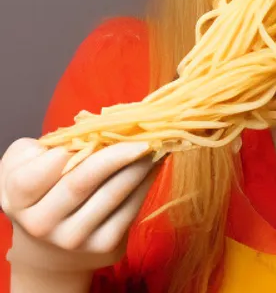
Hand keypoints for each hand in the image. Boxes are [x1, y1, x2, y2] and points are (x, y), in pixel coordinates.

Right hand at [0, 137, 160, 273]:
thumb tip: (92, 128)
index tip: (103, 128)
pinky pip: (131, 208)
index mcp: (19, 197)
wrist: (49, 247)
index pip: (49, 165)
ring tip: (156, 144)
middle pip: (84, 179)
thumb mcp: (26, 164)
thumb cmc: (41, 190)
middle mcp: (42, 222)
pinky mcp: (103, 246)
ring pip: (113, 193)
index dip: (77, 145)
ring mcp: (73, 238)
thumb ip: (46, 144)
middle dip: (118, 153)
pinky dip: (146, 182)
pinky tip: (154, 164)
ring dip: (140, 165)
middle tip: (144, 134)